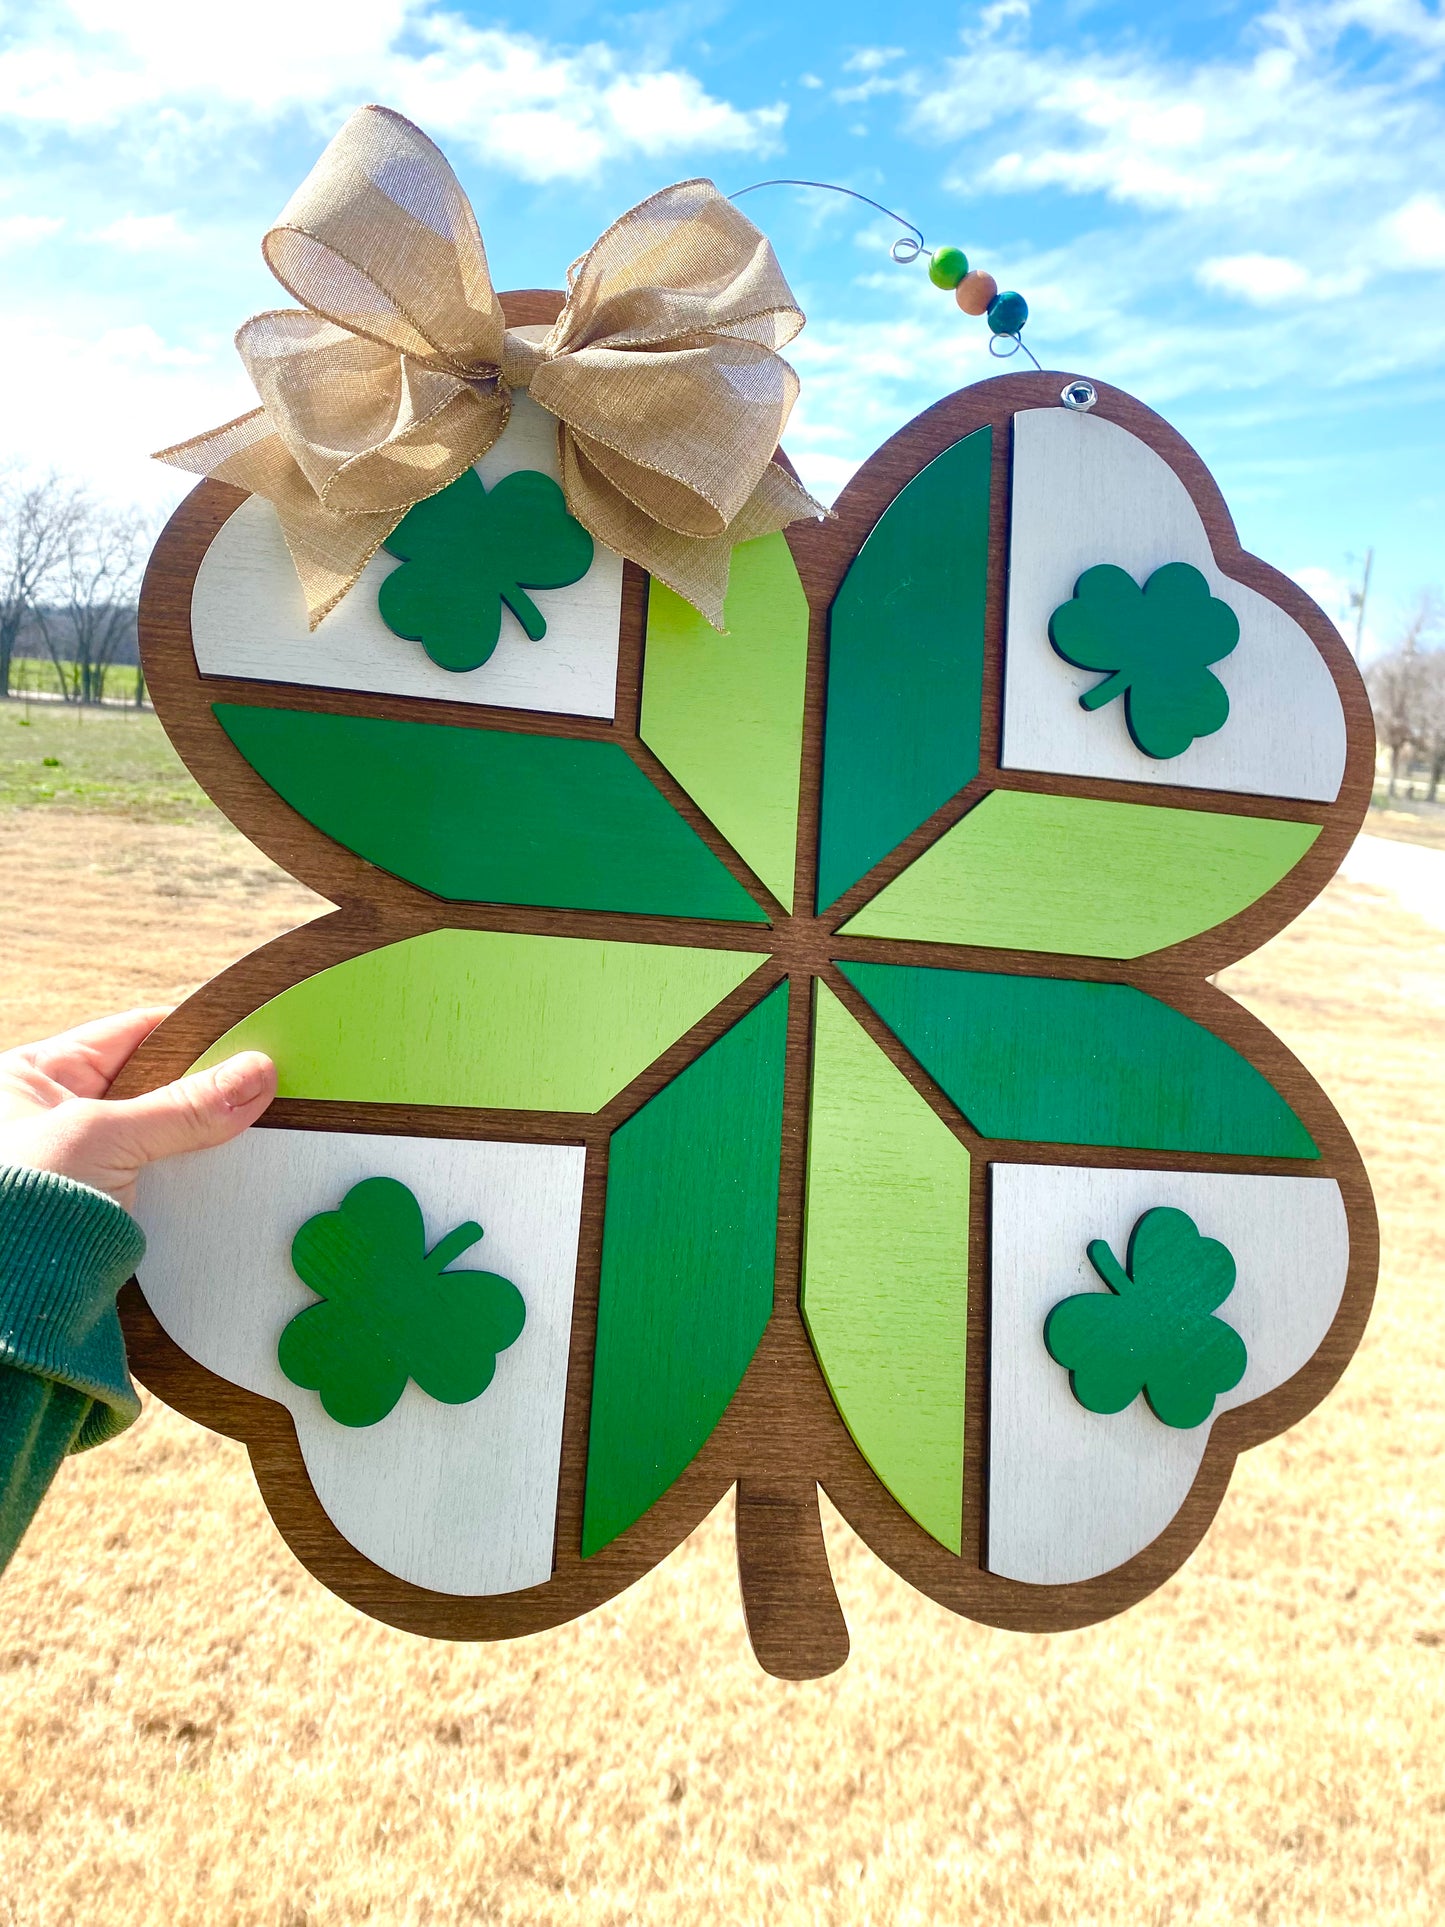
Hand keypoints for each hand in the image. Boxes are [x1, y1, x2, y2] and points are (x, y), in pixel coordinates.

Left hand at [0, 1009, 275, 1212]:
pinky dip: (193, 1175)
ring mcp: (83, 1160)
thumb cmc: (16, 1204)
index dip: (190, 1032)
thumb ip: (182, 1107)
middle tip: (259, 1084)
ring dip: (201, 1136)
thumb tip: (254, 1074)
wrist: (11, 1304)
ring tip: (251, 1126)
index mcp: (35, 1075)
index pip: (130, 1034)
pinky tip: (227, 1170)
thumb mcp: (102, 1137)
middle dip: (204, 1087)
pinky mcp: (107, 1203)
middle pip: (154, 1082)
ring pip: (164, 1131)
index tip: (246, 1036)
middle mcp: (56, 1113)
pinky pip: (163, 1174)